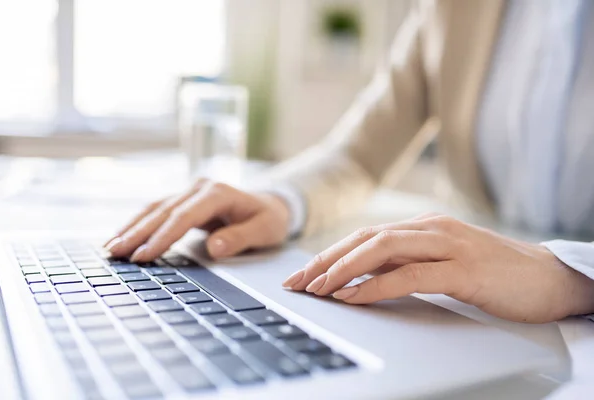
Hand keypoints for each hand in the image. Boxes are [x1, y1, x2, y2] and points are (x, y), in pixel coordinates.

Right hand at [105, 179, 290, 261]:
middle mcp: (200, 188)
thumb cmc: (268, 219)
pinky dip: (138, 224)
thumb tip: (214, 248)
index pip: (184, 216)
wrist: (271, 205)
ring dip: (132, 228)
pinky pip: (157, 212)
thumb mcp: (265, 230)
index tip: (144, 255)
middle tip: (114, 253)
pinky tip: (122, 237)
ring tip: (110, 248)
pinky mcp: (184, 201)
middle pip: (163, 211)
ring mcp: (190, 192)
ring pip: (154, 208)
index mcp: (218, 193)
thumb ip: (240, 238)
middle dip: (137, 233)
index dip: (163, 236)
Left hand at [282, 213, 593, 322]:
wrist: (548, 277)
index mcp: (424, 226)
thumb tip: (363, 278)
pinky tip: (354, 297)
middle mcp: (431, 229)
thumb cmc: (493, 273)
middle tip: (297, 282)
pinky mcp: (464, 269)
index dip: (331, 254)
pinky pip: (411, 274)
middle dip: (326, 260)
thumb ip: (406, 263)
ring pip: (383, 249)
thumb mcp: (442, 263)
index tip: (303, 274)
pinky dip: (377, 286)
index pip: (365, 237)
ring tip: (317, 288)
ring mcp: (448, 245)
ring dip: (344, 269)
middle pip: (366, 239)